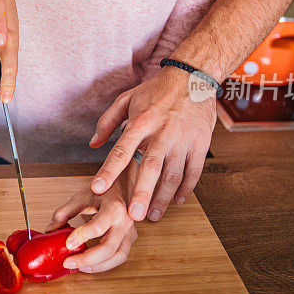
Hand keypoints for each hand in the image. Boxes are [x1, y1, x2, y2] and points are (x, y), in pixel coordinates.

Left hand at [47, 165, 137, 272]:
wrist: (124, 184)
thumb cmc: (104, 188)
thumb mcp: (82, 196)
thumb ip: (64, 212)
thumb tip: (50, 230)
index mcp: (114, 207)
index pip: (98, 227)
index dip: (81, 237)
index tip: (67, 243)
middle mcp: (126, 221)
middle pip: (109, 247)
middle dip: (87, 259)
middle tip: (68, 263)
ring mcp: (130, 231)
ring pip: (118, 256)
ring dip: (97, 266)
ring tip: (79, 267)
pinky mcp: (130, 238)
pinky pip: (120, 256)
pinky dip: (105, 264)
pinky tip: (90, 264)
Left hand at [89, 66, 215, 221]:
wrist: (193, 77)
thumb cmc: (156, 90)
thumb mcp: (127, 99)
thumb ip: (107, 122)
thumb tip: (93, 144)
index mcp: (141, 122)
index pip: (122, 150)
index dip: (109, 171)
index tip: (98, 188)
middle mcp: (162, 133)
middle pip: (151, 167)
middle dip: (142, 193)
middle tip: (133, 215)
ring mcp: (183, 140)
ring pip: (173, 175)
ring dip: (163, 198)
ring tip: (153, 216)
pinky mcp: (200, 144)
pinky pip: (193, 172)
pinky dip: (185, 189)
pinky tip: (176, 201)